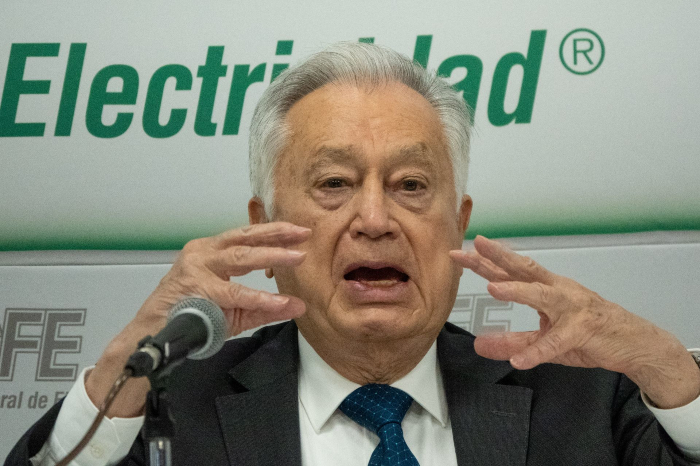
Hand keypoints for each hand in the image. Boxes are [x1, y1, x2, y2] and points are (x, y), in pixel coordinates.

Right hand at [86, 222, 310, 416]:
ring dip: (272, 256)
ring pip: (241, 257)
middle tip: (303, 234)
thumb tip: (299, 306)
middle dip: (277, 235)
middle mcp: (204, 253)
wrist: (156, 335)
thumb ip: (266, 307)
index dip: (272, 232)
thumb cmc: (191, 316)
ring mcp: (198, 268)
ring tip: (297, 258)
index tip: (298, 231)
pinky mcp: (198, 288)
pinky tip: (279, 301)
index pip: (245, 236)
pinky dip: (259, 297)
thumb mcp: (234, 310)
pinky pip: (235, 292)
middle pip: (245, 238)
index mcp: (211, 252)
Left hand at [450, 235, 699, 408]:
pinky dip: (538, 351)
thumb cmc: (589, 333)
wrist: (634, 344)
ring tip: (492, 289)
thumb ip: (513, 341)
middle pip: (524, 269)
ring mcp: (573, 308)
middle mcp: (558, 291)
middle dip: (498, 258)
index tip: (461, 251)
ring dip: (517, 291)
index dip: (486, 261)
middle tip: (473, 247)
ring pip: (543, 296)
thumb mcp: (545, 341)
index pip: (512, 271)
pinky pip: (558, 342)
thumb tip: (480, 345)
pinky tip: (520, 360)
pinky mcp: (585, 330)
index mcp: (547, 288)